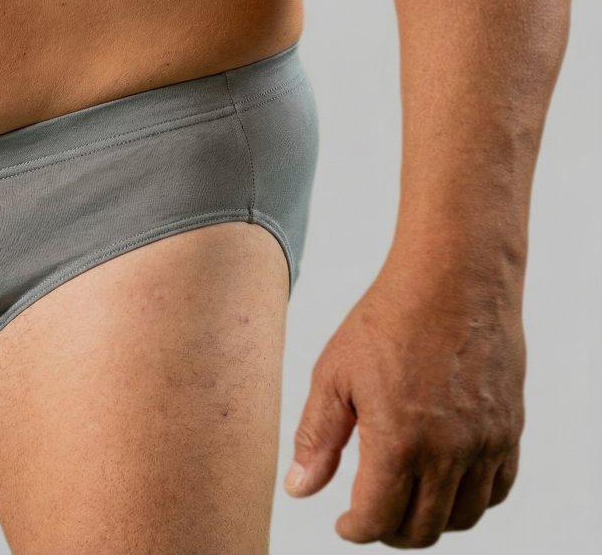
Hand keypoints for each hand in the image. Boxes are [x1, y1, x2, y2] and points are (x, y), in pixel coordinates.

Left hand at [284, 256, 525, 547]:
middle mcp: (449, 451)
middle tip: (370, 516)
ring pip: (463, 516)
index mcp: (399, 442)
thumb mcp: (334, 376)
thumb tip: (300, 490)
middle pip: (423, 529)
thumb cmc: (388, 319)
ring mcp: (486, 443)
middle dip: (390, 531)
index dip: (356, 530)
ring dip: (431, 520)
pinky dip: (470, 499)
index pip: (378, 519)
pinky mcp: (509, 428)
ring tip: (404, 500)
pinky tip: (444, 481)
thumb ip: (317, 439)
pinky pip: (497, 488)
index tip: (344, 523)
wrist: (453, 279)